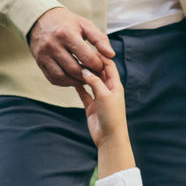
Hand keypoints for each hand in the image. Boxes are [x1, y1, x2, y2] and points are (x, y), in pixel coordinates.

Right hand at [29, 6, 113, 87]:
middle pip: (74, 69)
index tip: (101, 66)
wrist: (40, 19)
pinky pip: (53, 79)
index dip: (97, 65)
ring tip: (86, 78)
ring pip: (62, 77)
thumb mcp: (85, 24)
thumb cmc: (66, 22)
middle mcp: (53, 46)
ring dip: (76, 82)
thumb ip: (100, 39)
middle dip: (88, 75)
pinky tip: (73, 78)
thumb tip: (111, 55)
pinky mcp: (39, 62)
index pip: (86, 57)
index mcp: (66, 34)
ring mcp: (44, 56)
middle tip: (96, 75)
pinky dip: (65, 82)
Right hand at [75, 60, 134, 176]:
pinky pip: (83, 92)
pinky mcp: (91, 105)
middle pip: (99, 72)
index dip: (100, 57)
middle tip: (77, 53)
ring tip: (72, 63)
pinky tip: (70, 78)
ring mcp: (99, 97)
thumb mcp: (105, 96)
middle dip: (90, 63)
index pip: (108, 66)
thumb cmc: (112, 117)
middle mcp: (108, 89)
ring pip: (90, 81)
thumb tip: (85, 69)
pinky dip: (78, 86)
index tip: (88, 48)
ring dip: (83, 74)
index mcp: (115, 85)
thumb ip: (95, 82)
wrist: (109, 138)